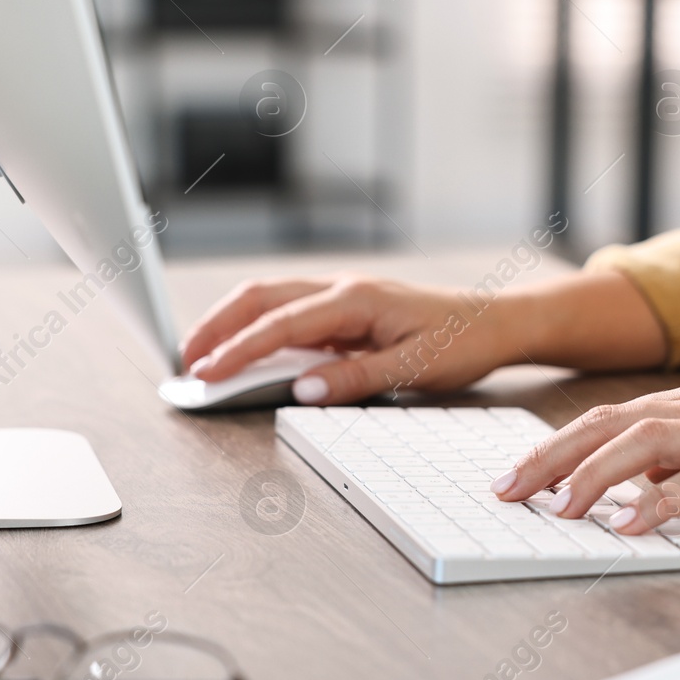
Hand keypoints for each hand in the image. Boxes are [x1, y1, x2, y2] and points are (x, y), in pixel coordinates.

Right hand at [179, 275, 522, 403]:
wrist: (494, 322)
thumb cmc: (462, 342)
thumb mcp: (414, 367)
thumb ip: (356, 378)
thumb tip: (302, 389)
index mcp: (354, 300)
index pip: (280, 324)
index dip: (237, 350)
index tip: (206, 374)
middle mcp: (341, 290)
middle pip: (260, 299)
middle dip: (217, 327)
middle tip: (185, 362)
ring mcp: (342, 297)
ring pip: (271, 301)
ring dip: (233, 324)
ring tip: (203, 356)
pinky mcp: (346, 310)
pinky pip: (291, 314)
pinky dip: (259, 329)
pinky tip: (246, 351)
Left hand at [493, 368, 679, 534]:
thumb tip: (649, 478)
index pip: (611, 416)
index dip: (560, 443)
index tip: (521, 471)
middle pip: (607, 425)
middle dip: (549, 457)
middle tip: (505, 490)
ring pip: (641, 446)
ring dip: (590, 477)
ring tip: (553, 509)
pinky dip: (657, 503)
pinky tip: (627, 525)